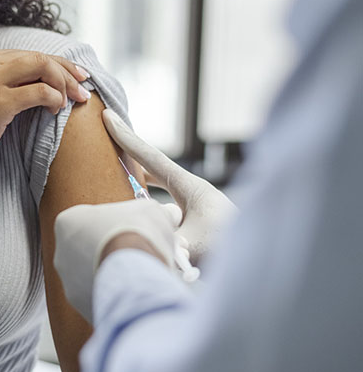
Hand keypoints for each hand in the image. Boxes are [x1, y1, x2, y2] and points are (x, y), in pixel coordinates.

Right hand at [0, 47, 91, 182]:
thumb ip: (3, 80)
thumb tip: (42, 80)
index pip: (28, 53)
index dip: (58, 63)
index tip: (76, 76)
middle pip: (39, 57)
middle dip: (67, 72)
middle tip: (82, 89)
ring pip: (42, 68)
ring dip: (64, 84)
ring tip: (73, 101)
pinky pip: (40, 92)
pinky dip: (54, 99)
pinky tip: (55, 111)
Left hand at [53, 199, 182, 322]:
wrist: (135, 277)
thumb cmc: (137, 234)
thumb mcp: (152, 210)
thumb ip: (158, 211)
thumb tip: (170, 214)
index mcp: (68, 222)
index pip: (94, 219)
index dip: (123, 222)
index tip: (141, 228)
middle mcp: (62, 253)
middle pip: (96, 248)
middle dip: (123, 248)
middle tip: (149, 250)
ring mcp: (70, 283)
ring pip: (100, 274)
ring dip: (123, 272)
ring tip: (151, 271)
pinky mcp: (83, 307)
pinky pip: (105, 297)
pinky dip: (122, 294)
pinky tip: (142, 291)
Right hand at [102, 109, 236, 261]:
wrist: (264, 256)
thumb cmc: (231, 249)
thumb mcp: (192, 246)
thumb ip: (162, 242)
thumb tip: (142, 241)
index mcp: (189, 186)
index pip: (149, 156)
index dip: (125, 137)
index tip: (108, 115)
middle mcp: (191, 191)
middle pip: (152, 164)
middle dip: (129, 153)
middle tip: (107, 140)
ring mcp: (194, 206)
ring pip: (159, 184)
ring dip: (140, 178)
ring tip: (119, 175)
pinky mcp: (196, 221)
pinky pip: (164, 205)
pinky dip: (150, 202)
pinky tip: (141, 210)